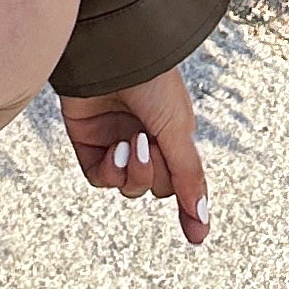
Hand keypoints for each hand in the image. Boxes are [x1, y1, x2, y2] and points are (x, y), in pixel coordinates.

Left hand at [62, 67, 209, 245]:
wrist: (110, 51)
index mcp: (173, 134)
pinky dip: (109, 170)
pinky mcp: (87, 140)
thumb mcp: (178, 128)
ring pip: (128, 186)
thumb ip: (187, 175)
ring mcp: (115, 140)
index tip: (196, 237)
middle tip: (150, 144)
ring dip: (133, 172)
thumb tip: (201, 217)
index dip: (190, 210)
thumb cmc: (152, 82)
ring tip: (132, 142)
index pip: (183, 182)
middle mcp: (145, 139)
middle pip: (155, 187)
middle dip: (155, 173)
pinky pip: (100, 176)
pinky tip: (114, 148)